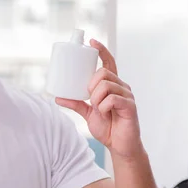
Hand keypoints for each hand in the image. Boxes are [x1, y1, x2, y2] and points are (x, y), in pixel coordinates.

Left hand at [56, 39, 141, 159]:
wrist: (120, 146)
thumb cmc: (108, 128)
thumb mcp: (88, 114)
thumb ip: (76, 104)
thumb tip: (57, 97)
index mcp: (113, 85)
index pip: (109, 62)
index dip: (101, 51)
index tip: (91, 41)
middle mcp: (122, 87)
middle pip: (104, 73)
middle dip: (92, 85)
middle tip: (90, 99)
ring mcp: (127, 95)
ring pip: (107, 85)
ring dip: (96, 97)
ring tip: (98, 109)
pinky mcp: (130, 106)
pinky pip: (113, 98)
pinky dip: (104, 106)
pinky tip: (105, 113)